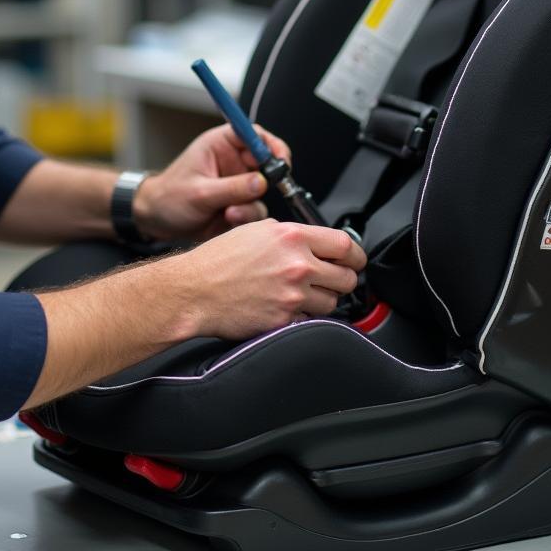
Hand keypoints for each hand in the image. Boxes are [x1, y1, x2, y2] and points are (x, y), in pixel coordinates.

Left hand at [132, 124, 291, 241]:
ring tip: (229, 215)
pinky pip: (255, 210)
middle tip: (261, 193)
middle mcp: (234, 162)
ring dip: (250, 205)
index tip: (281, 160)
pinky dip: (246, 218)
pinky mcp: (240, 204)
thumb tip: (262, 182)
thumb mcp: (199, 193)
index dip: (271, 144)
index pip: (254, 134)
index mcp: (221, 145)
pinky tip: (227, 222)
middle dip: (268, 180)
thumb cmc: (169, 198)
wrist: (157, 222)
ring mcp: (238, 184)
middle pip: (266, 163)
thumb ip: (231, 188)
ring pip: (262, 192)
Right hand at [161, 218, 368, 339]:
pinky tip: (287, 307)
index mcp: (292, 237)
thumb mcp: (257, 229)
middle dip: (343, 279)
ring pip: (332, 302)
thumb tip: (316, 242)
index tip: (355, 259)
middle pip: (346, 276)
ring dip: (324, 299)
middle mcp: (296, 265)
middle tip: (331, 279)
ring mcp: (292, 295)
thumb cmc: (219, 260)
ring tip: (303, 293)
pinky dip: (305, 316)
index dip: (356, 254)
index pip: (345, 245)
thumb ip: (292, 235)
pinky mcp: (284, 321)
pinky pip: (311, 321)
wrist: (194, 290)